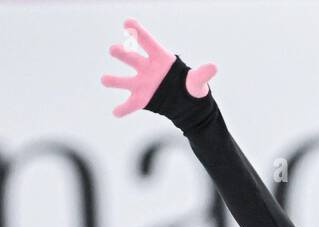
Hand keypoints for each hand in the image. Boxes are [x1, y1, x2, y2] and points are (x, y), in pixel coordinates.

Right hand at [100, 18, 216, 116]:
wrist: (185, 104)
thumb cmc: (189, 86)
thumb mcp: (197, 82)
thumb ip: (201, 74)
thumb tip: (213, 67)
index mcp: (160, 58)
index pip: (148, 42)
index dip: (138, 32)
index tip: (127, 23)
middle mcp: (146, 68)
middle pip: (132, 58)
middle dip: (122, 54)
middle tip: (113, 49)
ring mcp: (141, 84)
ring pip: (125, 80)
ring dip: (114, 80)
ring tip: (104, 79)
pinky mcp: (141, 99)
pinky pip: (129, 105)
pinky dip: (123, 109)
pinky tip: (116, 112)